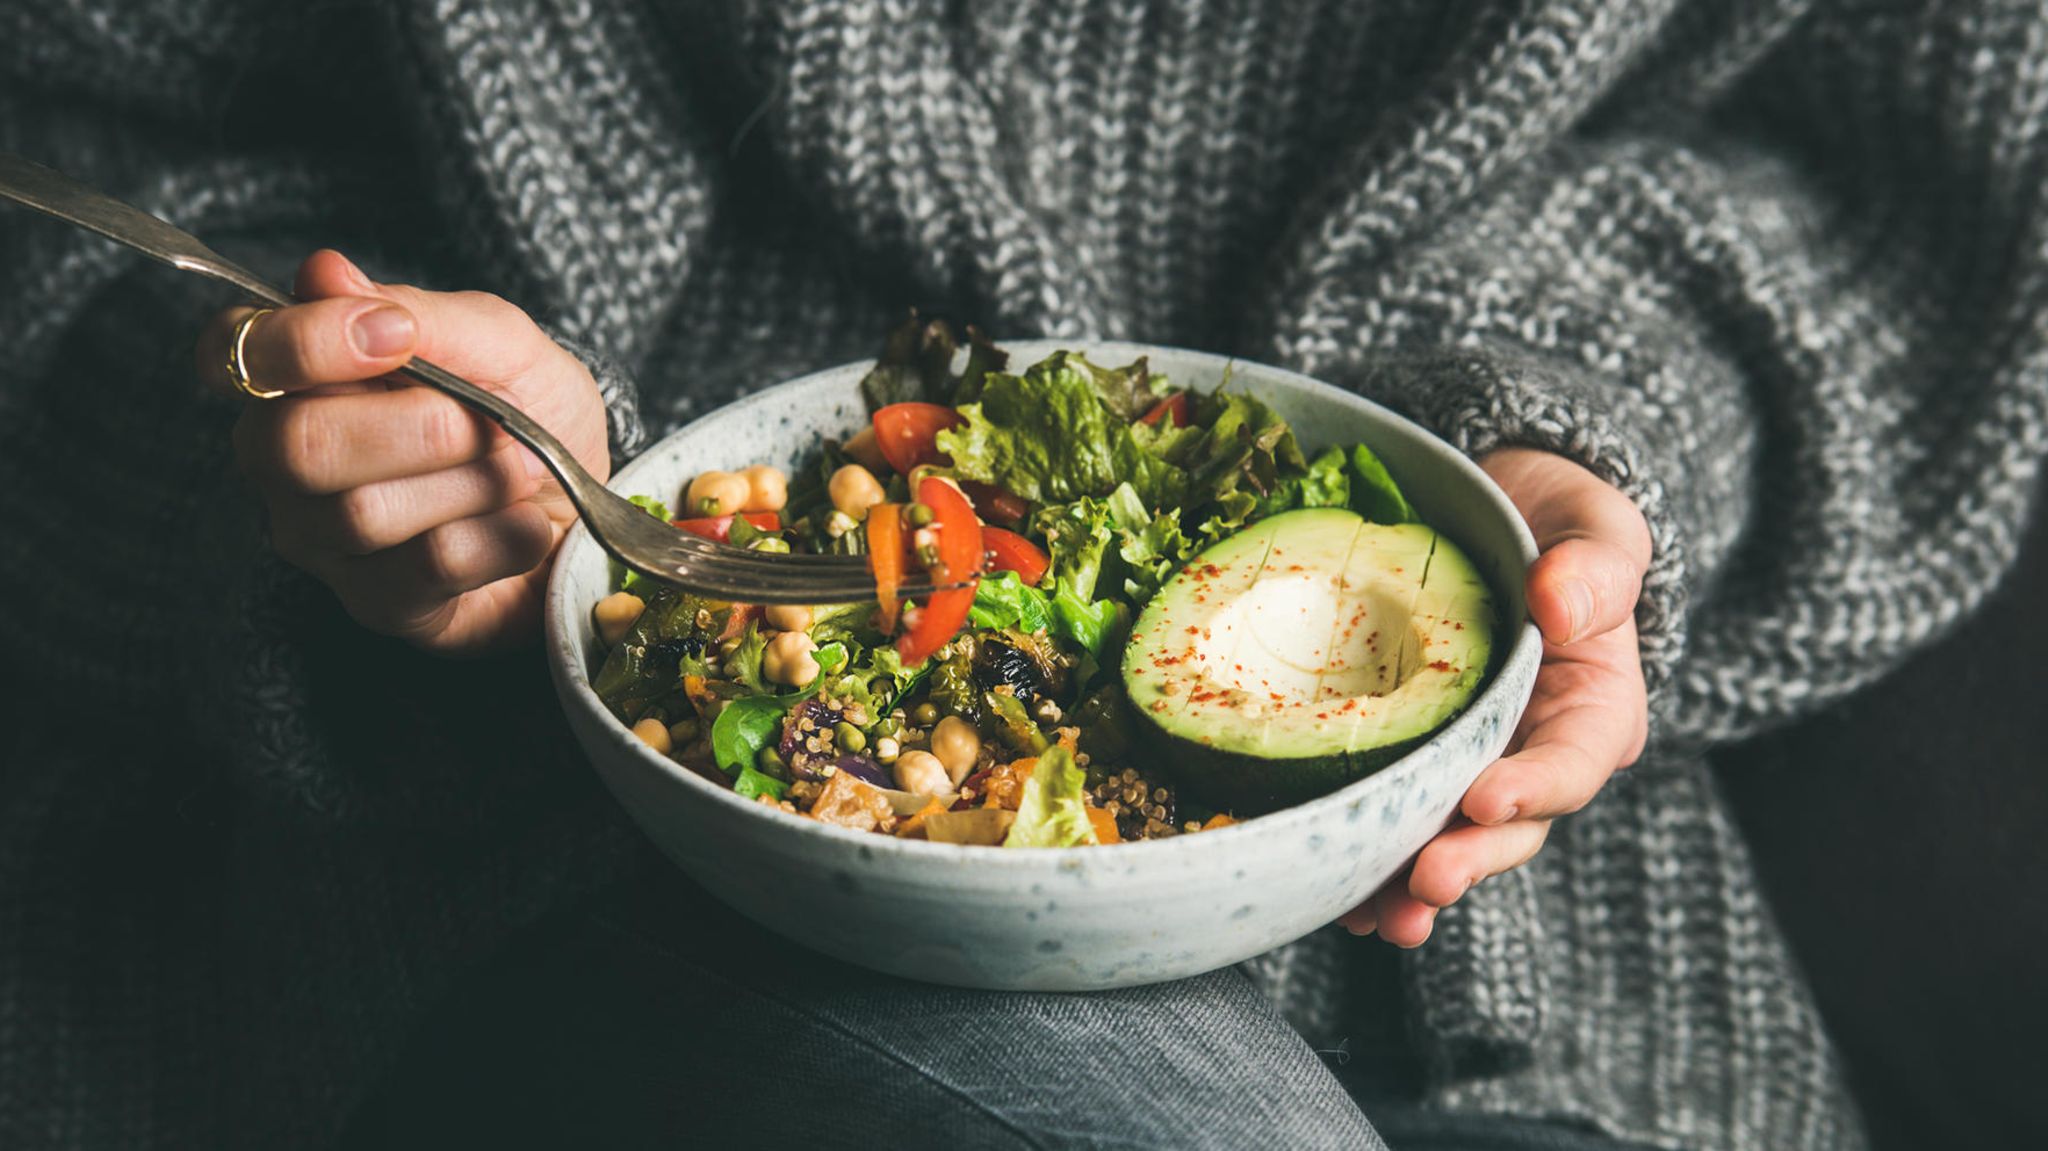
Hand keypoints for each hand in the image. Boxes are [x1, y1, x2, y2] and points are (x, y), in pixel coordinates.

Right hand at [200, 250, 609, 653]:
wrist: (592, 501)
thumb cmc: (530, 412)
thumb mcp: (500, 343)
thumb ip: (418, 313)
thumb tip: (322, 272)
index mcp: (298, 378)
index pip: (235, 351)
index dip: (303, 343)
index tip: (398, 335)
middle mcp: (285, 462)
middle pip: (296, 445)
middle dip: (418, 426)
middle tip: (491, 420)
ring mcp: (323, 542)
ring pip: (365, 513)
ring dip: (474, 481)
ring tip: (520, 470)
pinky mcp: (380, 605)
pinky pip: (427, 568)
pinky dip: (501, 537)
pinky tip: (526, 527)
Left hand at [1340, 448, 1650, 945]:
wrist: (1498, 517)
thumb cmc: (1556, 525)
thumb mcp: (1595, 529)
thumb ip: (1594, 569)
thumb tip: (1561, 606)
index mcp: (1592, 710)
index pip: (1574, 761)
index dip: (1533, 790)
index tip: (1485, 802)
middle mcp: (1533, 754)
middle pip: (1509, 827)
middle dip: (1468, 860)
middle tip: (1425, 883)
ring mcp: (1471, 766)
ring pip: (1448, 840)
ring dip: (1410, 886)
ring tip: (1376, 918)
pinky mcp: (1415, 764)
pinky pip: (1393, 817)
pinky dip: (1364, 856)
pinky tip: (1330, 888)